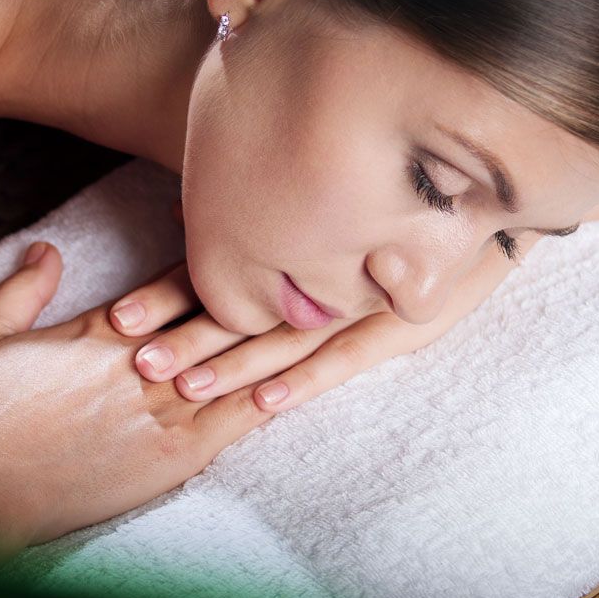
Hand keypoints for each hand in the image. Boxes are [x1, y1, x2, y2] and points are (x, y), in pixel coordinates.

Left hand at [108, 197, 520, 410]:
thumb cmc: (387, 193)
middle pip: (240, 310)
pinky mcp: (400, 324)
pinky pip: (345, 358)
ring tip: (186, 388)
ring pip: (283, 340)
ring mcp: (360, 299)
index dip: (166, 294)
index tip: (118, 316)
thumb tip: (174, 213)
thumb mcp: (315, 194)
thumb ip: (245, 203)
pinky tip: (266, 403)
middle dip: (186, 339)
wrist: (480, 194)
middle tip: (135, 359)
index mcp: (293, 242)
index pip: (217, 271)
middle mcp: (320, 272)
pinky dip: (305, 380)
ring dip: (233, 368)